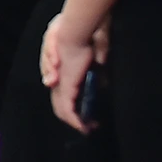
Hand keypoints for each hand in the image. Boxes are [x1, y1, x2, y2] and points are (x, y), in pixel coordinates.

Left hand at [43, 11, 106, 131]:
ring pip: (62, 109)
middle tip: (87, 126)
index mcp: (65, 72)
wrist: (74, 32)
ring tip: (87, 129)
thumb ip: (97, 66)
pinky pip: (67, 109)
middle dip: (73, 118)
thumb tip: (102, 78)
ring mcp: (60, 84)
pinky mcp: (65, 86)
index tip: (87, 114)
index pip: (63, 94)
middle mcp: (59, 80)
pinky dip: (75, 120)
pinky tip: (83, 127)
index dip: (73, 106)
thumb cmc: (85, 38)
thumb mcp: (95, 53)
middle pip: (60, 105)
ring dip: (75, 122)